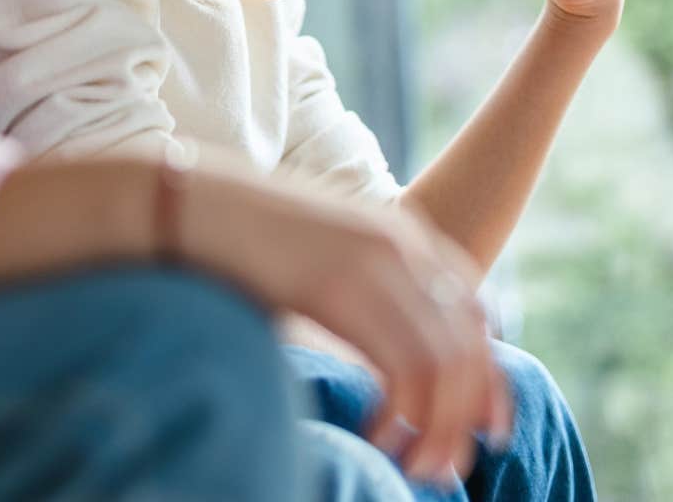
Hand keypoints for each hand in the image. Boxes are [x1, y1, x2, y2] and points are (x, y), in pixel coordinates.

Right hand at [184, 167, 511, 482]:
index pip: (475, 315)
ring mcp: (373, 262)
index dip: (488, 378)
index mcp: (403, 234)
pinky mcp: (337, 286)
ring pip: (444, 363)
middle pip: (468, 344)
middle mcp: (400, 244)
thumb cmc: (240, 245)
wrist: (184, 203)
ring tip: (416, 465)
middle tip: (443, 468)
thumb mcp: (321, 262)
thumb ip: (361, 294)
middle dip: (466, 415)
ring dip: (439, 426)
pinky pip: (402, 366)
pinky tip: (379, 436)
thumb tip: (384, 357)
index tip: (486, 430)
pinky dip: (402, 414)